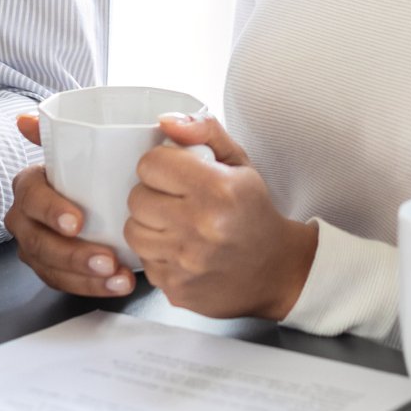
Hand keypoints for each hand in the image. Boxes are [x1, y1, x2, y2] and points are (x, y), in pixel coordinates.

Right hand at [4, 113, 138, 298]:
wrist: (98, 192)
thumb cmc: (90, 166)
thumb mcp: (82, 144)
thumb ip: (55, 129)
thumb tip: (25, 120)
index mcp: (29, 184)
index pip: (31, 197)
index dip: (50, 211)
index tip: (77, 222)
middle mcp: (25, 217)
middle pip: (37, 241)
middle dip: (72, 255)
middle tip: (107, 260)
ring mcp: (35, 245)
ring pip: (49, 268)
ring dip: (84, 278)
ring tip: (118, 279)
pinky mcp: (51, 267)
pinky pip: (63, 284)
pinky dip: (90, 288)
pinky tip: (117, 285)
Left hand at [125, 113, 315, 319]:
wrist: (277, 271)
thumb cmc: (254, 213)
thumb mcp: (239, 163)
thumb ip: (204, 131)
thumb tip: (166, 121)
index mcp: (217, 188)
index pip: (151, 164)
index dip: (161, 165)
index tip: (175, 173)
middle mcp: (200, 226)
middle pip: (137, 198)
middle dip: (153, 195)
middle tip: (176, 200)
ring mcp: (186, 262)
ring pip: (133, 231)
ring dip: (149, 225)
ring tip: (175, 224)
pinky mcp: (176, 288)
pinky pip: (144, 262)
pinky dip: (158, 254)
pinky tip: (181, 250)